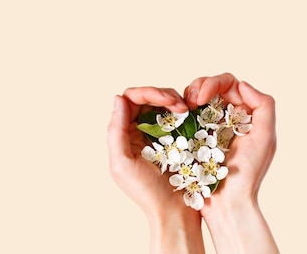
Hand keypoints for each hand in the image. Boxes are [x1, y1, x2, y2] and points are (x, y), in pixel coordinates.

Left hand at [108, 87, 204, 253]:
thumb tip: (118, 98)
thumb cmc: (147, 192)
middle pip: (146, 97)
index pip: (129, 100)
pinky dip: (183, 111)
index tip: (167, 101)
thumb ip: (115, 131)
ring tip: (187, 109)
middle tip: (182, 106)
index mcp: (122, 134)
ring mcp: (157, 133)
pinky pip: (176, 116)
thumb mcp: (123, 164)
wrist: (174, 213)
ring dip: (174, 101)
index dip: (147, 93)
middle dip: (163, 95)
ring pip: (162, 103)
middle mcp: (137, 130)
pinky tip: (191, 115)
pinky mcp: (175, 138)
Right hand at [183, 73, 278, 253]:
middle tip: (190, 101)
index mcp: (243, 115)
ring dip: (185, 95)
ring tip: (181, 108)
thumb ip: (263, 106)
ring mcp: (205, 126)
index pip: (228, 84)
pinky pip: (180, 115)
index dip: (213, 83)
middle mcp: (224, 117)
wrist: (224, 202)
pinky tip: (174, 116)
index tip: (200, 98)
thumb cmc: (245, 175)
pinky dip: (175, 110)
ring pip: (192, 96)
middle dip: (197, 86)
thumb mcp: (264, 138)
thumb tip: (242, 85)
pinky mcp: (188, 137)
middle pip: (209, 86)